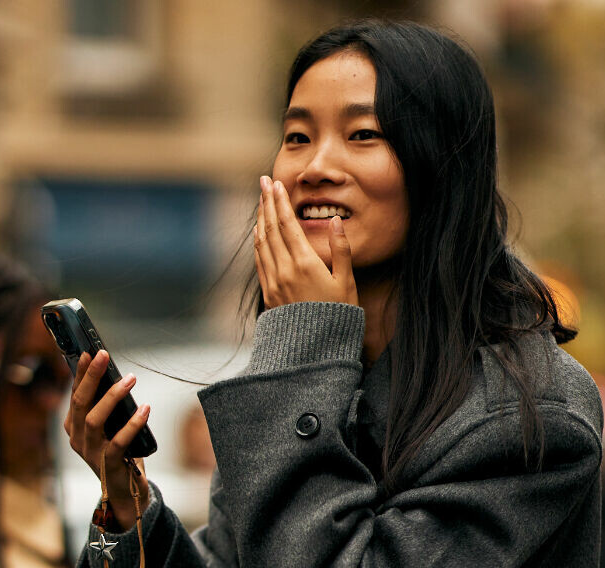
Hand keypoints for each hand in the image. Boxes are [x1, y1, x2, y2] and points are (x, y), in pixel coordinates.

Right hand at [63, 350, 150, 529]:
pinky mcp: (108, 465)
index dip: (81, 373)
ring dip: (112, 396)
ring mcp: (90, 453)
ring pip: (94, 419)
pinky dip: (132, 424)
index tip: (89, 352)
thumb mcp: (111, 427)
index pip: (75, 394)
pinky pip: (118, 442)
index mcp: (73, 427)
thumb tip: (119, 377)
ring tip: (130, 379)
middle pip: (80, 403)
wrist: (126, 493)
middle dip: (91, 376)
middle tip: (104, 355)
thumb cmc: (120, 454)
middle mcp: (77, 439)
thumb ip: (110, 407)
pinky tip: (145, 408)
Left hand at [254, 175, 357, 308]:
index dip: (281, 202)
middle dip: (267, 202)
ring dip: (260, 218)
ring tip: (261, 200)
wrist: (314, 349)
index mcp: (305, 264)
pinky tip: (258, 230)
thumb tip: (335, 220)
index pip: (288, 225)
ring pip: (261, 242)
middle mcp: (284, 270)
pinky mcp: (268, 292)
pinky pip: (259, 259)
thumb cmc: (338, 315)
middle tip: (263, 181)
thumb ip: (341, 250)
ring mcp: (273, 281)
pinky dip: (257, 240)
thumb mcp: (347, 282)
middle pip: (271, 228)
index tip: (276, 184)